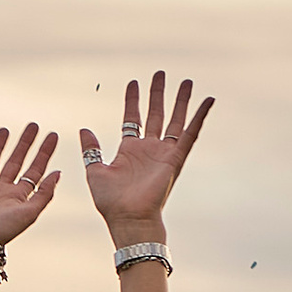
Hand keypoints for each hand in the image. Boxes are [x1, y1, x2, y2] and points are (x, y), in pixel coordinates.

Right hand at [0, 123, 58, 258]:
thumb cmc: (3, 230)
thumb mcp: (30, 212)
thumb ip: (44, 193)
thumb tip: (58, 172)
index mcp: (18, 198)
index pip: (35, 171)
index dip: (44, 153)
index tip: (52, 135)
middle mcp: (2, 192)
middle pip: (16, 163)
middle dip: (25, 144)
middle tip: (34, 125)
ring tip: (5, 129)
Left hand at [81, 68, 211, 237]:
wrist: (128, 218)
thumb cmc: (111, 202)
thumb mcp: (95, 171)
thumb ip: (91, 150)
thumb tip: (84, 130)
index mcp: (130, 150)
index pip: (132, 118)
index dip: (133, 101)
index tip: (133, 82)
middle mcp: (149, 149)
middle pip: (155, 114)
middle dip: (157, 94)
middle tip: (160, 73)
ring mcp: (163, 153)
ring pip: (174, 120)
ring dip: (180, 101)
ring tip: (187, 81)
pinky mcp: (175, 159)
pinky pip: (190, 134)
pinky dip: (200, 116)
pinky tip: (208, 100)